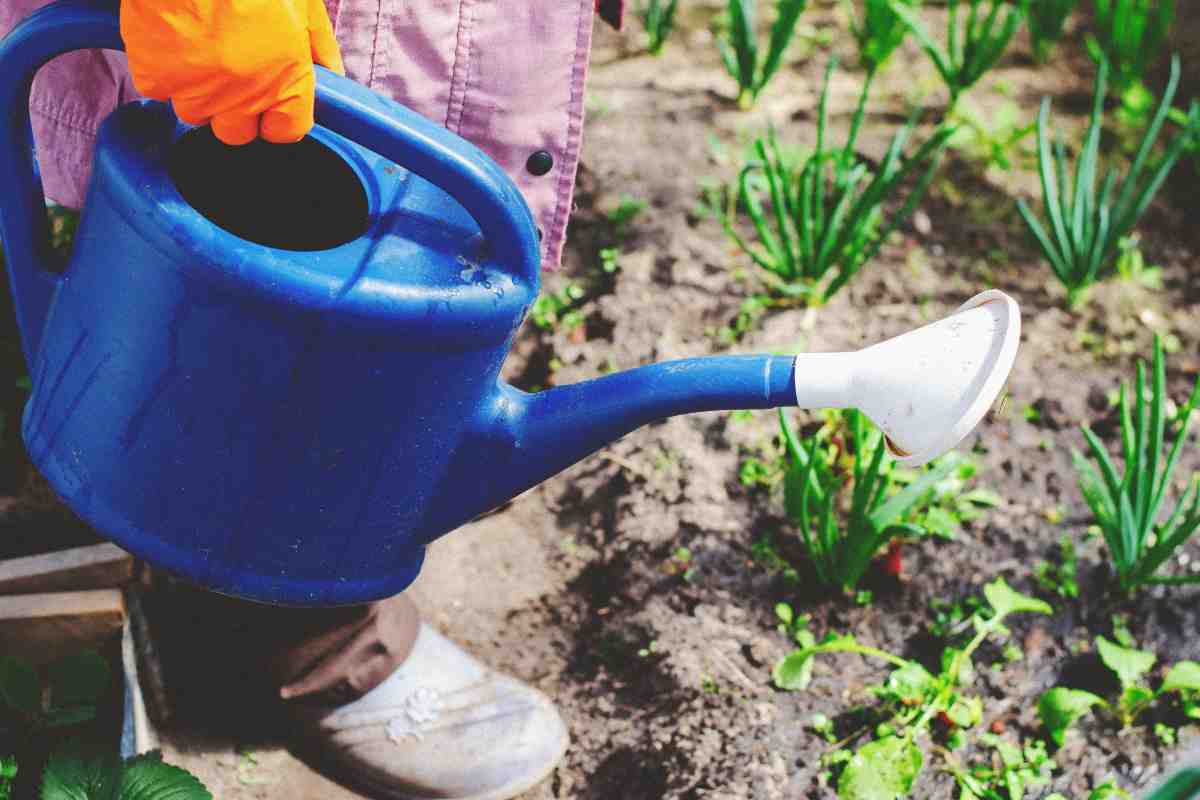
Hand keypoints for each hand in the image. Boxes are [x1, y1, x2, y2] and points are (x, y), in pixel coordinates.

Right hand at [120, 0, 343, 144]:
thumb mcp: (302, 3)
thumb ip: (319, 44)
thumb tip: (331, 72)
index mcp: (284, 82)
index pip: (285, 131)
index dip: (277, 117)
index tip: (271, 103)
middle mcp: (243, 96)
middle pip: (236, 133)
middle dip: (235, 110)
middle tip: (231, 72)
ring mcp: (196, 90)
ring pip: (195, 113)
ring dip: (197, 90)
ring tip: (199, 48)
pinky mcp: (154, 77)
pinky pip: (158, 88)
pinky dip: (162, 69)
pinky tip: (171, 38)